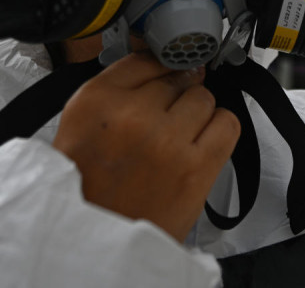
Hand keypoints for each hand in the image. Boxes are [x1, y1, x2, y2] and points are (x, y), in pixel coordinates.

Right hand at [52, 52, 240, 241]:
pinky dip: (219, 129)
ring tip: (178, 138)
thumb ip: (115, 90)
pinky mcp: (196, 168)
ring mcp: (166, 140)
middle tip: (161, 123)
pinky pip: (227, 124)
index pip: (144, 60)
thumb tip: (158, 66)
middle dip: (172, 97)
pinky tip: (201, 143)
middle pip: (176, 77)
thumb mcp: (78, 126)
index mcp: (95, 102)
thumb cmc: (87, 189)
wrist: (96, 244)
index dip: (159, 69)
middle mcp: (131, 115)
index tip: (165, 77)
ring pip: (203, 98)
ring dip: (195, 114)